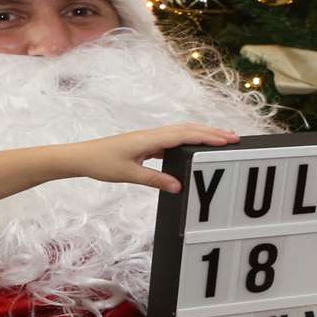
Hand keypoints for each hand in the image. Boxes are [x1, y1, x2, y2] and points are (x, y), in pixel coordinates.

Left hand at [66, 124, 240, 192]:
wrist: (82, 156)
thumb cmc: (102, 163)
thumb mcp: (129, 174)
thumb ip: (155, 179)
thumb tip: (178, 186)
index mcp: (150, 139)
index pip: (185, 135)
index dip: (207, 137)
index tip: (226, 140)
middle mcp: (152, 135)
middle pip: (188, 129)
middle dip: (211, 132)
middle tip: (234, 137)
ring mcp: (149, 138)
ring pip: (181, 133)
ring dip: (201, 135)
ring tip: (221, 140)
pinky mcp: (146, 144)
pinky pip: (172, 140)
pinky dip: (188, 141)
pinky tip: (195, 149)